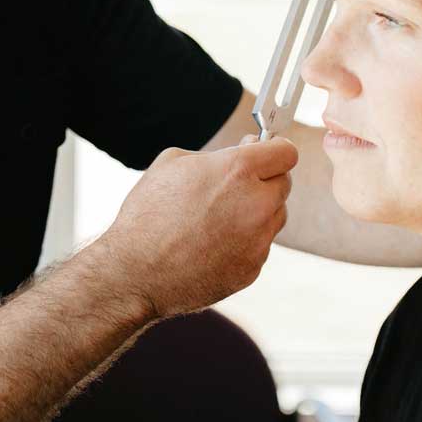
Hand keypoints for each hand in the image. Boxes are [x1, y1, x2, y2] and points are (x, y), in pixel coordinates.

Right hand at [91, 135, 296, 321]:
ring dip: (258, 212)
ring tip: (218, 217)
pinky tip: (213, 243)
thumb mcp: (172, 164)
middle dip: (265, 180)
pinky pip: (260, 245)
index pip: (286, 152)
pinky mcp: (253, 268)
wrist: (136, 271)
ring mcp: (258, 240)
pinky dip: (244, 241)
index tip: (265, 153)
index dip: (274, 150)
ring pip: (275, 216)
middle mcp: (256, 204)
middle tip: (237, 185)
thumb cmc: (147, 216)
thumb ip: (216, 155)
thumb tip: (243, 151)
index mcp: (238, 170)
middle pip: (285, 183)